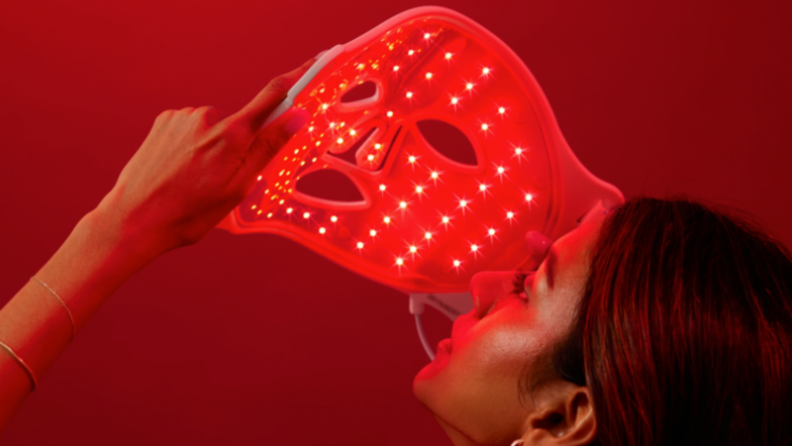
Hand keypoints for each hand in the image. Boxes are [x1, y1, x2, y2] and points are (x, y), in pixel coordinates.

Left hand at [94, 58, 314, 255]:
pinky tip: (180, 168)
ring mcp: (184, 116)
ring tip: (194, 178)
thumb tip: (298, 116)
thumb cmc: (189, 212)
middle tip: (221, 179)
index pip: (274, 96)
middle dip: (240, 145)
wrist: (134, 219)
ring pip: (215, 128)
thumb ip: (268, 147)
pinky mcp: (165, 120)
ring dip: (213, 147)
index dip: (298, 77)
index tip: (316, 63)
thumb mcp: (238, 186)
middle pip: (242, 123)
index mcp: (233, 135)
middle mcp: (209, 116)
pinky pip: (192, 127)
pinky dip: (193, 144)